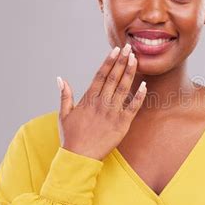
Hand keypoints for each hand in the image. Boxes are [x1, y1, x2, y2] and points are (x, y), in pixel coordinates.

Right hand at [56, 43, 146, 160]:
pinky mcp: (122, 124)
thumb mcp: (64, 115)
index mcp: (88, 99)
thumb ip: (65, 95)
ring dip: (130, 73)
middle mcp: (101, 103)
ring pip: (123, 89)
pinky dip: (139, 96)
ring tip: (136, 59)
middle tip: (129, 47)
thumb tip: (60, 78)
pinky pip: (133, 107)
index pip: (100, 75)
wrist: (79, 157)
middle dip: (122, 61)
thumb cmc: (71, 137)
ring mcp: (112, 113)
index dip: (109, 62)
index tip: (116, 50)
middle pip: (113, 78)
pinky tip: (144, 85)